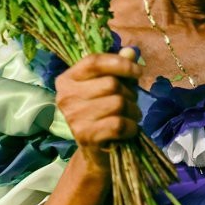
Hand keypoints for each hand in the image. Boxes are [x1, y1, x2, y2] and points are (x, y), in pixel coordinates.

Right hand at [55, 47, 142, 173]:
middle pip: (111, 84)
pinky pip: (119, 124)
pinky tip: (129, 130)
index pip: (94, 62)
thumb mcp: (110, 87)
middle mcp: (65, 97)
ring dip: (133, 110)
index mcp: (67, 80)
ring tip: (130, 116)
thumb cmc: (104, 113)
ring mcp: (73, 118)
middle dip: (130, 93)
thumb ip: (119, 68)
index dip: (120, 63)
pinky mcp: (86, 136)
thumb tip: (131, 51)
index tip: (138, 71)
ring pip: (118, 103)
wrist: (96, 153)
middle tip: (130, 102)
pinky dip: (131, 127)